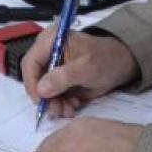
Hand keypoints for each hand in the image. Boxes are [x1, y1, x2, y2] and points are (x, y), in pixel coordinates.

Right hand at [21, 30, 137, 120]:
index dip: (32, 83)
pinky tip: (73, 106)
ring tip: (69, 110)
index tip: (41, 101)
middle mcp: (47, 53)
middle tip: (57, 111)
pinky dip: (60, 104)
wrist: (121, 64)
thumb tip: (41, 89)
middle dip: (45, 98)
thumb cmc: (105, 59)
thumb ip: (63, 77)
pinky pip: (52, 96)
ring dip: (54, 104)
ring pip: (43, 91)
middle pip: (35, 79)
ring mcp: (52, 68)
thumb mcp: (86, 67)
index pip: (30, 63)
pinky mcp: (59, 81)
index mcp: (50, 41)